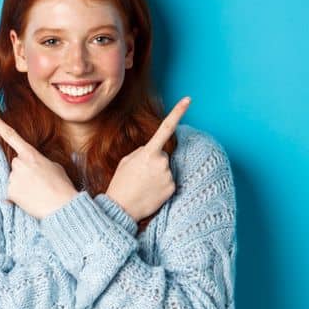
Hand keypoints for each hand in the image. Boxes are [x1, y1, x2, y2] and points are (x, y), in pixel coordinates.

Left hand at [0, 110, 78, 219]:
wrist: (62, 206)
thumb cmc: (62, 186)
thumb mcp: (54, 166)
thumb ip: (37, 161)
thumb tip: (29, 168)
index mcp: (30, 154)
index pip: (10, 134)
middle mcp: (18, 163)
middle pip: (15, 164)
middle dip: (24, 172)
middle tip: (39, 183)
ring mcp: (13, 176)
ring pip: (13, 179)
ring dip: (22, 185)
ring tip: (37, 192)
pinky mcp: (9, 191)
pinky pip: (10, 192)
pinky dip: (18, 197)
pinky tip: (30, 200)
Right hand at [105, 97, 190, 222]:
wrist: (120, 209)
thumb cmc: (121, 183)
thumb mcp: (126, 162)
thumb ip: (142, 152)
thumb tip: (156, 152)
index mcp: (148, 152)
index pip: (165, 128)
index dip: (177, 112)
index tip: (188, 100)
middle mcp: (162, 162)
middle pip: (163, 155)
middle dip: (153, 161)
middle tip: (138, 175)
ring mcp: (168, 176)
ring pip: (166, 169)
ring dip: (157, 174)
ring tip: (142, 185)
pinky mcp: (172, 188)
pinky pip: (169, 182)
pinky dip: (161, 186)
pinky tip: (149, 192)